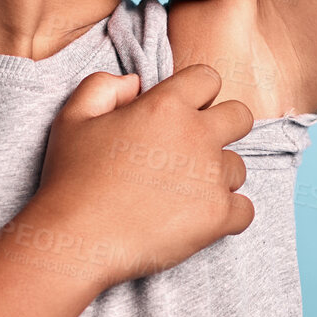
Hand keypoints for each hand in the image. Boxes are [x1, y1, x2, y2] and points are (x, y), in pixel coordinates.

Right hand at [24, 64, 255, 292]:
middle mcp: (197, 135)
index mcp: (166, 105)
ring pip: (238, 167)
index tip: (180, 113)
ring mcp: (211, 177)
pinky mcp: (218, 217)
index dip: (195, 93)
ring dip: (217, 176)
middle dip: (222, 127)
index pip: (208, 78)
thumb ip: (103, 86)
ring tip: (181, 192)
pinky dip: (226, 215)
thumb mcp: (73, 117)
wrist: (77, 238)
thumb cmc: (72, 178)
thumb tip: (135, 84)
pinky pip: (245, 209)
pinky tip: (197, 218)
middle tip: (192, 150)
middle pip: (240, 116)